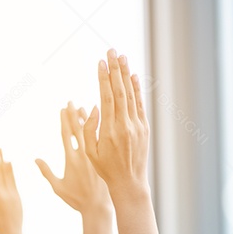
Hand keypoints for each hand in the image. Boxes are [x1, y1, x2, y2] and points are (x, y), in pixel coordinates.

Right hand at [37, 102, 112, 233]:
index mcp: (71, 159)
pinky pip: (101, 139)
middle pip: (78, 129)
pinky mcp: (104, 159)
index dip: (64, 120)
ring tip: (82, 107)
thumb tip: (35, 159)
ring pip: (91, 133)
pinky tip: (99, 123)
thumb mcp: (58, 187)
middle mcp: (83, 154)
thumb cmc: (77, 199)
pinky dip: (99, 129)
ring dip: (86, 119)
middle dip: (73, 114)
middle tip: (70, 102)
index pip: (66, 134)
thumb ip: (46, 172)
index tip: (62, 108)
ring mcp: (95, 156)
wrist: (99, 207)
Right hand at [81, 50, 149, 198]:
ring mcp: (137, 126)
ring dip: (126, 74)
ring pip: (131, 95)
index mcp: (109, 131)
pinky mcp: (144, 128)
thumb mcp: (89, 152)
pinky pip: (140, 104)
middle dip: (115, 69)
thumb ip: (89, 129)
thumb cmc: (104, 168)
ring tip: (122, 57)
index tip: (100, 62)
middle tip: (111, 51)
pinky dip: (137, 89)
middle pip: (120, 91)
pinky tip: (133, 76)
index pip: (107, 98)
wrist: (129, 182)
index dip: (103, 79)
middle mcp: (125, 126)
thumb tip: (94, 107)